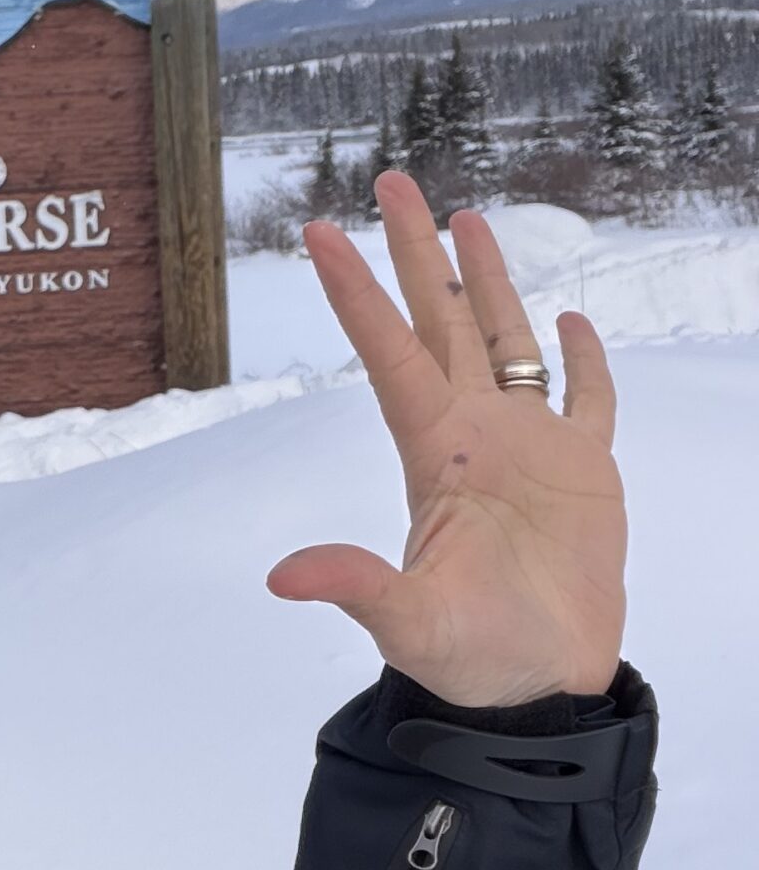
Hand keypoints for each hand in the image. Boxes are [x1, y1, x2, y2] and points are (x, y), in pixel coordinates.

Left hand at [267, 172, 626, 707]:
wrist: (538, 689)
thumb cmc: (470, 661)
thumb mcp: (408, 623)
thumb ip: (356, 588)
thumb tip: (282, 576)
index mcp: (432, 454)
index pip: (387, 353)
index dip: (353, 294)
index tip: (315, 233)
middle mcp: (472, 435)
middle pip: (439, 322)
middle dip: (415, 252)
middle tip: (390, 180)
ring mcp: (529, 449)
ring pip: (504, 341)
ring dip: (486, 282)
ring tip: (465, 217)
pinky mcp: (586, 473)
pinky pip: (586, 401)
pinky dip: (583, 363)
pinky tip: (570, 321)